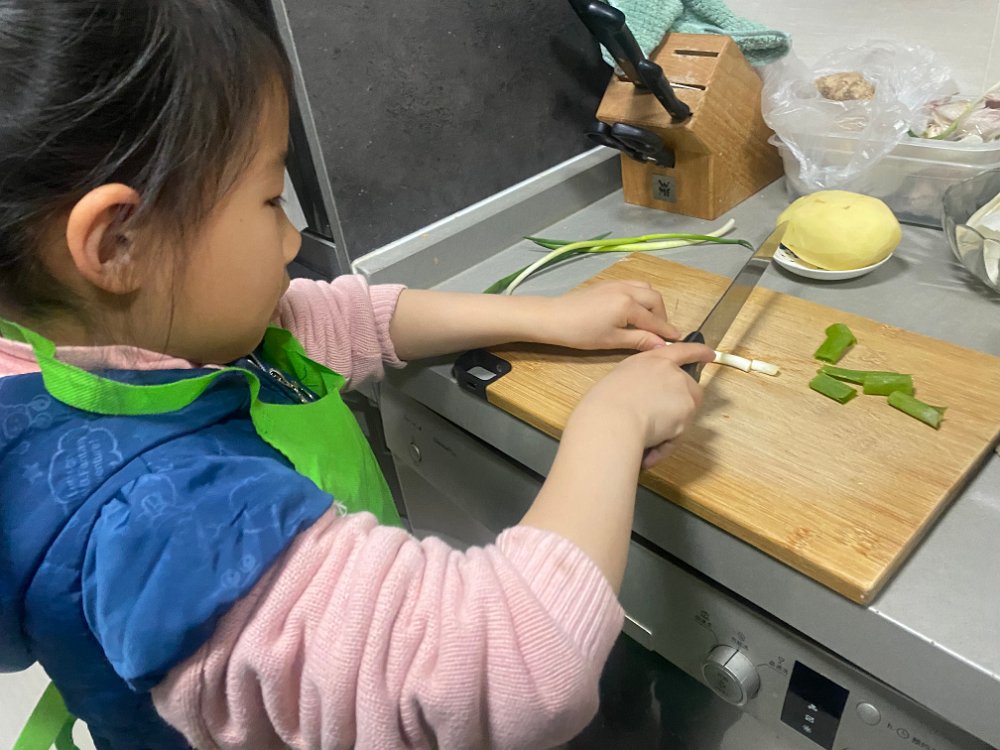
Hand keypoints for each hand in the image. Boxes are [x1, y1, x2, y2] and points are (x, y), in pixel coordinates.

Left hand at [534, 280, 680, 351]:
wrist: (554, 317)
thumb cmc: (581, 333)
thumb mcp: (612, 340)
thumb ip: (640, 340)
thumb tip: (663, 345)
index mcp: (629, 305)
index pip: (655, 320)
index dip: (667, 332)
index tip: (677, 340)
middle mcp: (627, 289)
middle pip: (655, 300)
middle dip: (662, 316)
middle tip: (660, 333)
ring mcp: (617, 283)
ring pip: (646, 289)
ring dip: (652, 304)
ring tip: (648, 321)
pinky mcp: (609, 283)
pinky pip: (634, 285)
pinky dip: (641, 296)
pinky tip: (634, 310)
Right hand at [570, 342, 714, 467]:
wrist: (612, 419)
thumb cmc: (604, 403)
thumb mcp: (621, 380)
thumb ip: (640, 381)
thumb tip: (647, 396)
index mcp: (652, 360)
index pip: (681, 350)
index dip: (698, 352)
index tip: (709, 355)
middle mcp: (671, 372)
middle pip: (690, 387)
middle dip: (680, 404)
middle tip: (659, 421)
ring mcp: (682, 391)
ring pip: (686, 413)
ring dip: (670, 427)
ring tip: (645, 439)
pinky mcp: (687, 413)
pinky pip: (677, 435)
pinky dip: (665, 446)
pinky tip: (648, 453)